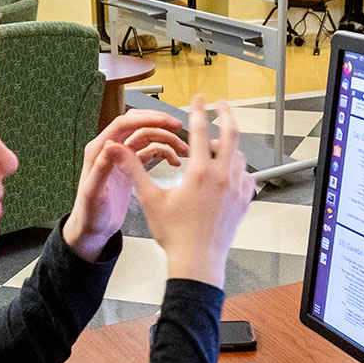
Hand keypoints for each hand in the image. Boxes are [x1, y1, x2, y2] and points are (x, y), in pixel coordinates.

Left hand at [63, 110, 189, 260]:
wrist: (92, 229)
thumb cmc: (89, 214)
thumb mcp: (93, 193)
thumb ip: (101, 168)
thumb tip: (110, 145)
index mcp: (98, 151)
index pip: (123, 124)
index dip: (146, 119)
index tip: (166, 122)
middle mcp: (110, 149)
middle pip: (137, 125)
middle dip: (159, 124)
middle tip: (178, 128)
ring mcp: (121, 157)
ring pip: (146, 138)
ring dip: (165, 140)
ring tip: (182, 149)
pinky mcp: (130, 167)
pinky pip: (149, 152)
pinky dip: (163, 153)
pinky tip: (173, 160)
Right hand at [119, 97, 254, 286]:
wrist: (197, 263)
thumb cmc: (175, 236)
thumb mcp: (150, 200)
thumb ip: (134, 170)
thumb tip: (116, 152)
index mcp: (199, 173)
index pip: (199, 130)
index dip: (197, 110)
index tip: (198, 99)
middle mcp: (222, 177)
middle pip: (231, 134)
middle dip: (227, 114)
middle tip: (222, 105)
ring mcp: (236, 189)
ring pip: (240, 155)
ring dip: (231, 145)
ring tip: (220, 143)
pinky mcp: (243, 201)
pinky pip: (246, 176)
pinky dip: (239, 168)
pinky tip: (230, 171)